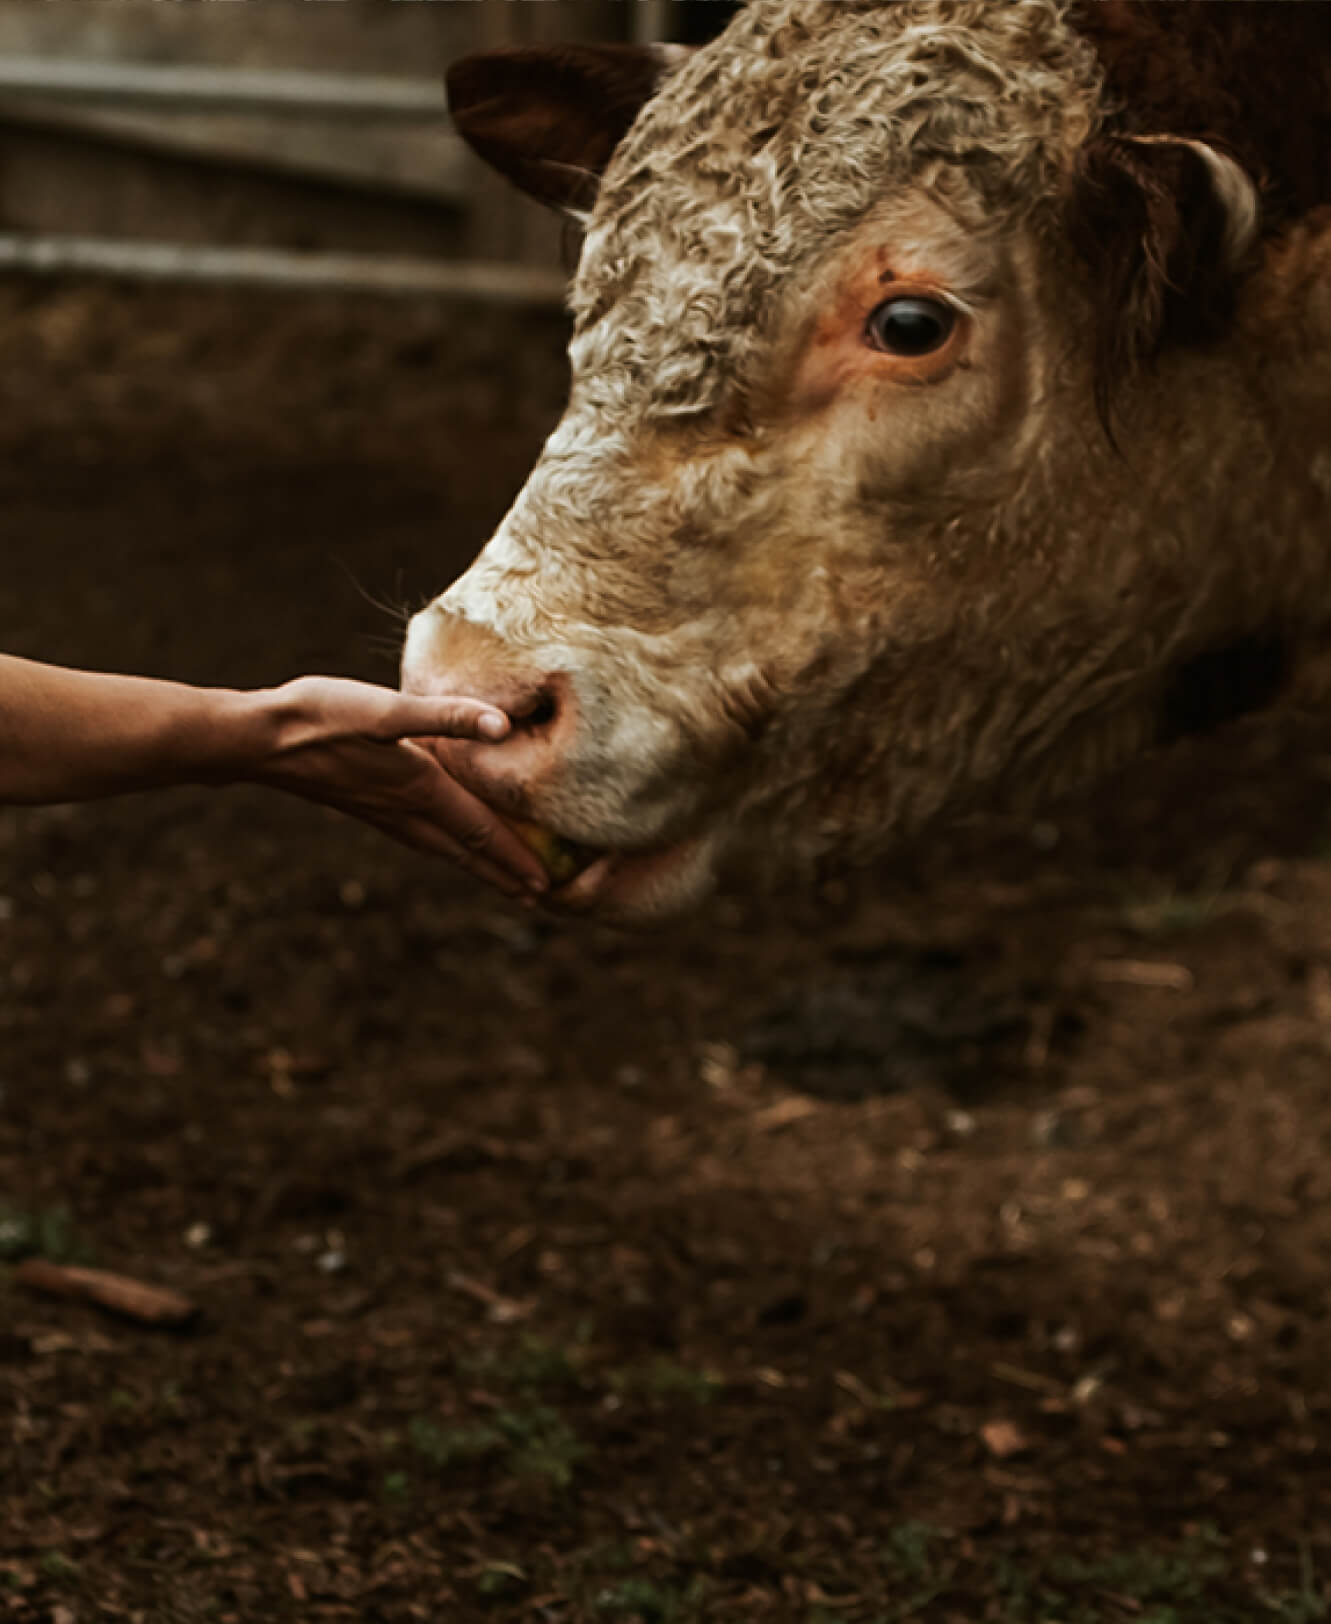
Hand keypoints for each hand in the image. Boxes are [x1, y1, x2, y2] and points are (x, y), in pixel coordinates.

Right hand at [244, 676, 546, 897]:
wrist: (259, 739)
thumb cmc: (321, 717)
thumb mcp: (386, 710)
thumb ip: (446, 718)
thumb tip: (501, 726)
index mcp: (420, 787)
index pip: (479, 831)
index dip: (514, 856)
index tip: (544, 884)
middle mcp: (405, 808)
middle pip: (464, 850)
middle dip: (501, 873)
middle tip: (535, 896)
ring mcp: (383, 811)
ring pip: (441, 847)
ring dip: (473, 864)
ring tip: (499, 878)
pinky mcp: (365, 804)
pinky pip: (418, 835)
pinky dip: (443, 846)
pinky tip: (439, 841)